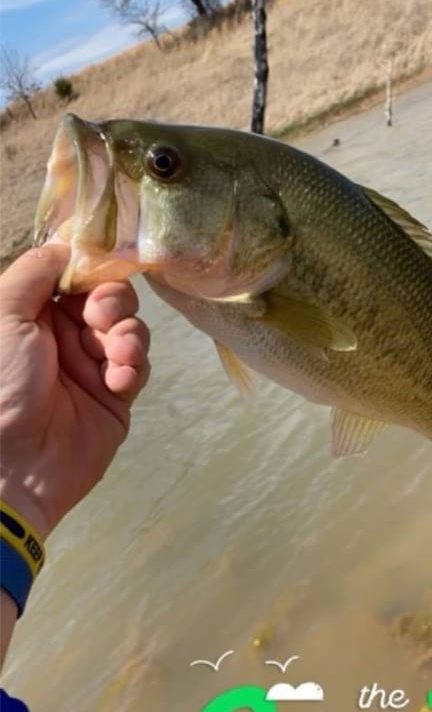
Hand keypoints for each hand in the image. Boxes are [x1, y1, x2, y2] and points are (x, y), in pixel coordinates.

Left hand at [0, 245, 149, 539]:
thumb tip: (66, 246)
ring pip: (129, 330)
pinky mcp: (115, 398)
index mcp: (31, 315)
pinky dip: (133, 367)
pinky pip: (138, 367)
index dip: (93, 269)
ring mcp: (91, 367)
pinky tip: (117, 380)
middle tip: (100, 317)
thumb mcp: (4, 314)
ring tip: (114, 355)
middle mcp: (62, 337)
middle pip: (108, 299)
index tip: (103, 267)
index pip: (75, 277)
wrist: (10, 465)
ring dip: (127, 335)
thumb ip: (36, 272)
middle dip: (113, 302)